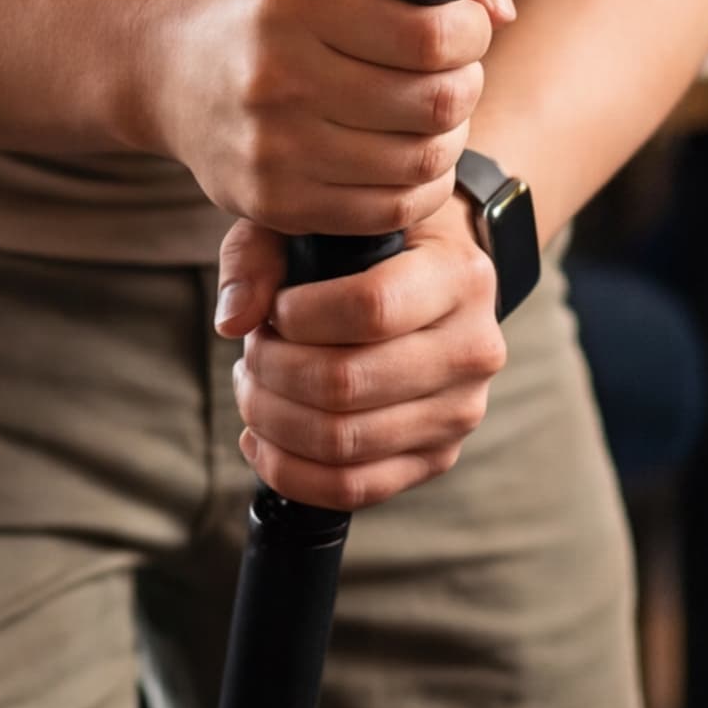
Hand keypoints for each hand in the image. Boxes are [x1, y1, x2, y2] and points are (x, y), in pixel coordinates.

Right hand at [143, 0, 508, 234]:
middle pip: (436, 103)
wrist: (168, 66)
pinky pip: (385, 211)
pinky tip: (409, 159)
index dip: (471, 34)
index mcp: (296, 0)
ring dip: (447, 140)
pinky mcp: (271, 202)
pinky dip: (418, 189)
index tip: (464, 28)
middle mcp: (279, 73)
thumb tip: (497, 8)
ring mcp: (273, 146)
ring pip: (420, 163)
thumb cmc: (265, 4)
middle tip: (452, 75)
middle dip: (465, 87)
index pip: (431, 36)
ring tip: (430, 116)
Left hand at [218, 206, 506, 506]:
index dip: (298, 316)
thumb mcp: (322, 218)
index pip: (370, 308)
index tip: (275, 309)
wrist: (443, 280)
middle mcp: (473, 349)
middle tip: (254, 351)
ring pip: (343, 442)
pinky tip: (261, 440)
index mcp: (459, 276)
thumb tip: (233, 321)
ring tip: (255, 387)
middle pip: (346, 384)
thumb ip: (263, 253)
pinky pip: (353, 488)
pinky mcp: (438, 457)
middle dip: (273, 371)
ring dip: (273, 420)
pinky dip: (289, 471)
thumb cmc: (373, 245)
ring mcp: (460, 412)